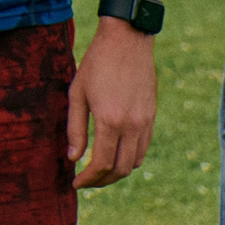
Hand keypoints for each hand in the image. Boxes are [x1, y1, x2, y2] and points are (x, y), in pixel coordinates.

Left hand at [69, 19, 154, 185]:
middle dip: (102, 181)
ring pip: (134, 162)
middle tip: (85, 181)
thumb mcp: (77, 93)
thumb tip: (73, 158)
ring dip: (116, 172)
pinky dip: (129, 158)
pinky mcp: (151, 117)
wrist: (127, 41)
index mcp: (110, 120)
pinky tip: (114, 154)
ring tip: (98, 170)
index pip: (101, 164)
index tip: (76, 183)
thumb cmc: (96, 64)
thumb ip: (75, 127)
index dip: (88, 179)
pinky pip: (143, 148)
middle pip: (120, 169)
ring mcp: (145, 122)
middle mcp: (131, 126)